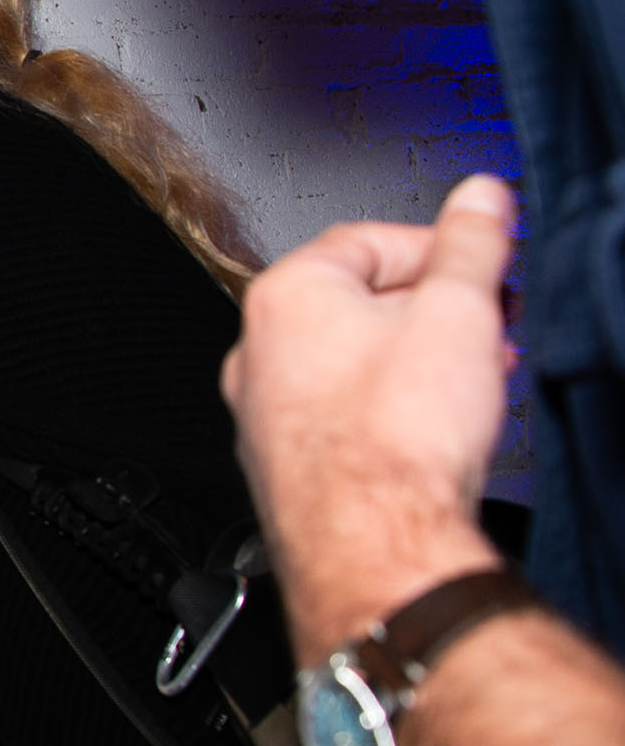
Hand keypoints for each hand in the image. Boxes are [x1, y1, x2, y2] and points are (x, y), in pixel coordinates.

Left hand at [222, 176, 513, 662]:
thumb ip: (471, 245)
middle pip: (355, 302)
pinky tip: (426, 434)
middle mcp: (257, 351)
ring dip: (413, 361)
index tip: (483, 264)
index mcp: (286, 296)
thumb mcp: (457, 313)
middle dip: (431, 309)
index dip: (438, 249)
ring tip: (469, 380)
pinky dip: (384, 411)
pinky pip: (338, 417)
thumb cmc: (395, 440)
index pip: (367, 240)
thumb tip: (478, 198)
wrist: (374, 547)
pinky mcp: (283, 466)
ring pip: (347, 362)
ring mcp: (262, 413)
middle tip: (487, 323)